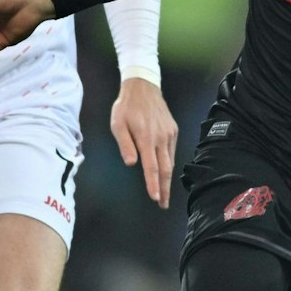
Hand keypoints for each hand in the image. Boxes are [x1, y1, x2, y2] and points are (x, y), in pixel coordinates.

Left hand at [110, 77, 177, 208]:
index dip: (153, 185)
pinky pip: (171, 151)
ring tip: (164, 193)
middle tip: (163, 204)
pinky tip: (165, 171)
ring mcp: (169, 134)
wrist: (143, 87)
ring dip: (167, 179)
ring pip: (170, 161)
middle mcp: (161, 138)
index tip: (155, 198)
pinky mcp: (173, 130)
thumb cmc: (126, 107)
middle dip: (164, 189)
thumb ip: (125, 144)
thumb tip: (131, 163)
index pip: (152, 167)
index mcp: (146, 138)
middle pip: (165, 169)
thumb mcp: (118, 124)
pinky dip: (169, 164)